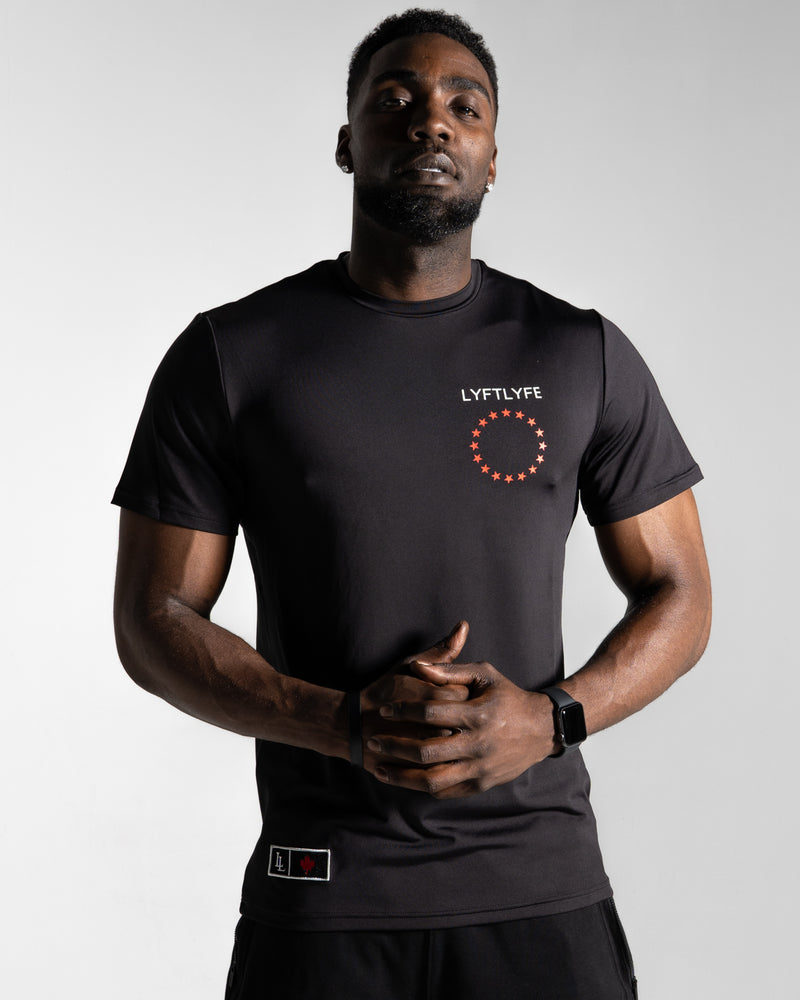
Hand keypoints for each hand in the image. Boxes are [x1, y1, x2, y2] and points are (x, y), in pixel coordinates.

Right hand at [358, 622, 470, 776]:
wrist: (351, 726)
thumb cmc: (384, 691)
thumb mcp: (409, 665)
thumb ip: (441, 651)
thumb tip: (463, 626)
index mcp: (432, 694)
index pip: (463, 695)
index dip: (456, 696)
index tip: (444, 696)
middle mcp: (431, 722)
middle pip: (461, 721)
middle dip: (456, 719)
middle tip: (442, 716)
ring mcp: (423, 747)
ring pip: (453, 745)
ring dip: (448, 740)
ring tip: (434, 732)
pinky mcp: (416, 768)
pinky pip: (440, 767)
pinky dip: (441, 761)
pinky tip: (434, 750)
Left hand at [366, 650, 557, 798]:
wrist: (541, 729)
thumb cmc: (507, 695)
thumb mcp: (484, 674)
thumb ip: (450, 669)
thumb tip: (418, 666)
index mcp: (478, 714)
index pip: (430, 714)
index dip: (403, 711)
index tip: (383, 710)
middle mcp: (479, 744)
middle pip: (426, 751)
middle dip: (395, 747)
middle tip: (374, 741)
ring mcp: (480, 768)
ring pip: (433, 780)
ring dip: (402, 777)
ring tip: (381, 769)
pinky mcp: (482, 784)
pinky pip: (446, 791)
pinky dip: (422, 787)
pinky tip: (405, 780)